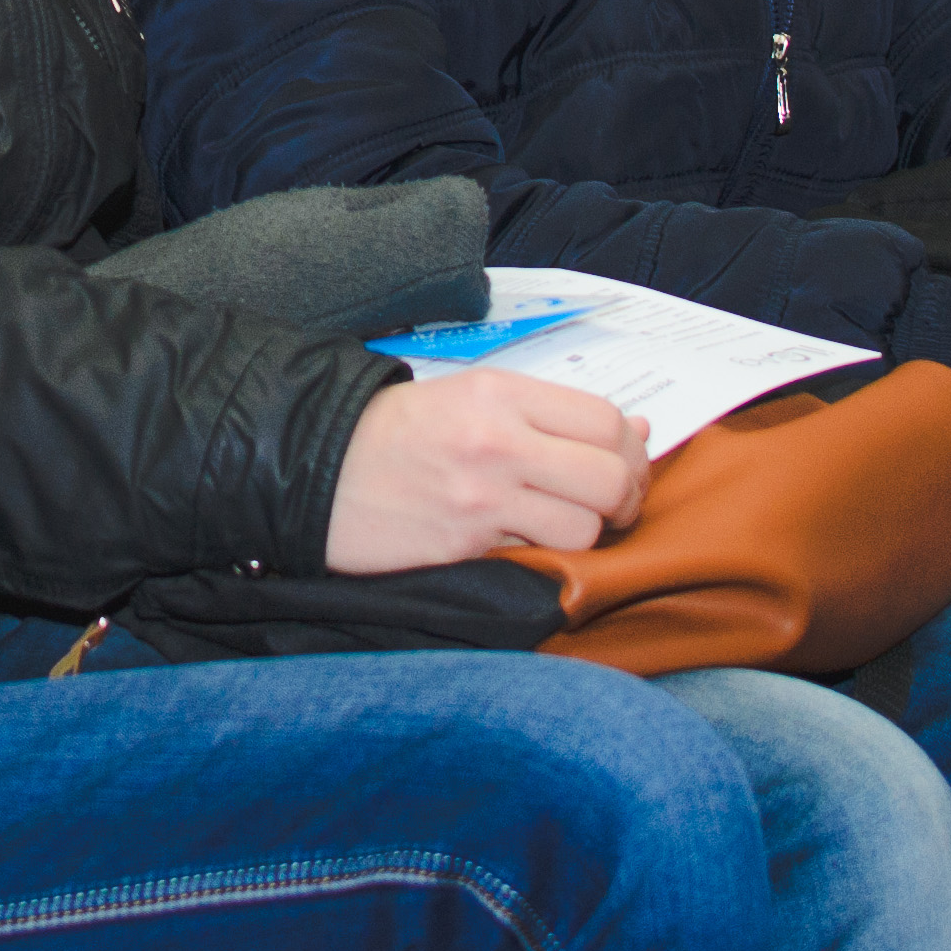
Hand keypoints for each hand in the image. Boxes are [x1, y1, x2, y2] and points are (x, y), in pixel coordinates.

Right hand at [324, 370, 648, 572]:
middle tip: (612, 506)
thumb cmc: (394, 431)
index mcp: (499, 393)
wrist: (313, 466)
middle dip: (626, 498)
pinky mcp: (465, 546)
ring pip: (585, 528)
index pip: (604, 421)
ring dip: (588, 534)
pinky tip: (529, 543)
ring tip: (567, 526)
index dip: (631, 451)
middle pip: (610, 477)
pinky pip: (539, 557)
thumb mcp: (469, 396)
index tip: (625, 465)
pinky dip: (546, 555)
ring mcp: (481, 498)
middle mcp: (497, 440)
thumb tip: (637, 430)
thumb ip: (550, 413)